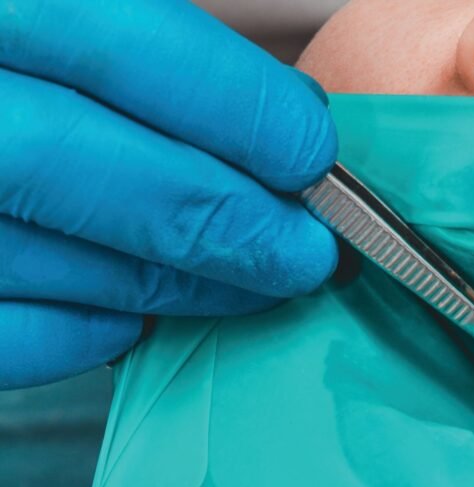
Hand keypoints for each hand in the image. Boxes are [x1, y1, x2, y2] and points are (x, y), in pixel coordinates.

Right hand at [0, 0, 338, 387]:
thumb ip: (117, 30)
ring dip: (172, 284)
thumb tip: (273, 116)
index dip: (242, 111)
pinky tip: (127, 316)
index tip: (312, 154)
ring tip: (247, 282)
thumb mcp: (40, 0)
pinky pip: (0, 336)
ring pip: (53, 265)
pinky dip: (78, 333)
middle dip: (225, 223)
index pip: (126, 44)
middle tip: (305, 252)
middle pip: (90, 172)